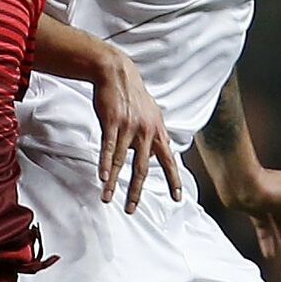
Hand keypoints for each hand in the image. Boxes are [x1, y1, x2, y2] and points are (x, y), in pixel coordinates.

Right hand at [91, 50, 181, 212]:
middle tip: (130, 208)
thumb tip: (159, 149)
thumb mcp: (151, 112)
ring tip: (108, 198)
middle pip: (143, 168)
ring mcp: (129, 127)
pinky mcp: (113, 123)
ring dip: (114, 183)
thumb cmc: (132, 94)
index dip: (174, 180)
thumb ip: (154, 132)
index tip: (177, 198)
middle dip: (136, 191)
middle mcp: (146, 131)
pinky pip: (109, 148)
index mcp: (158, 130)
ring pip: (122, 162)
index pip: (169, 160)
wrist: (116, 73)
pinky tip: (103, 177)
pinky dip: (106, 164)